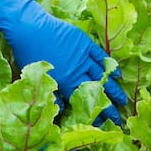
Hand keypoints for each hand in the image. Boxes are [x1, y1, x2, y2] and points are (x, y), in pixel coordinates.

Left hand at [0, 0, 126, 123]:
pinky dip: (109, 65)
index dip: (95, 113)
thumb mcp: (36, 78)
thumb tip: (60, 110)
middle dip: (109, 105)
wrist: (30, 28)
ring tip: (122, 99)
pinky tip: (117, 74)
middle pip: (97, 90)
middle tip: (119, 115)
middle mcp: (77, 71)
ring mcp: (82, 56)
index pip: (84, 102)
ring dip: (113, 88)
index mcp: (66, 82)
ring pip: (102, 74)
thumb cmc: (28, 54)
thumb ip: (51, 94)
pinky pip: (100, 55)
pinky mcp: (84, 43)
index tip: (105, 122)